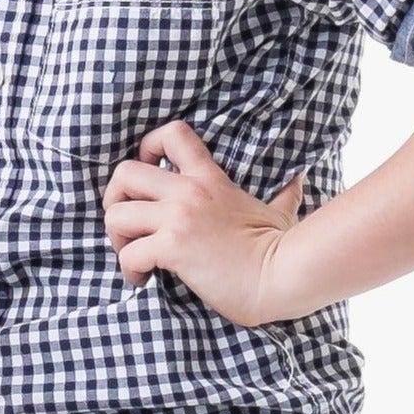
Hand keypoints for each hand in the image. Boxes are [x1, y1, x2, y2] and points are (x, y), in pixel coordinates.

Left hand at [102, 120, 308, 324]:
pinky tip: (144, 278)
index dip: (146, 149)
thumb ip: (284, 193)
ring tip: (135, 257)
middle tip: (128, 228)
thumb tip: (298, 180)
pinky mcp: (173, 247)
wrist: (284, 275)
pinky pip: (129, 253)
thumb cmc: (282, 249)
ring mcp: (179, 218)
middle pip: (124, 174)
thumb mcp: (281, 210)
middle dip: (115, 201)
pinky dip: (129, 269)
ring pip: (116, 214)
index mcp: (210, 179)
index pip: (172, 135)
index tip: (147, 176)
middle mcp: (189, 192)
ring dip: (117, 239)